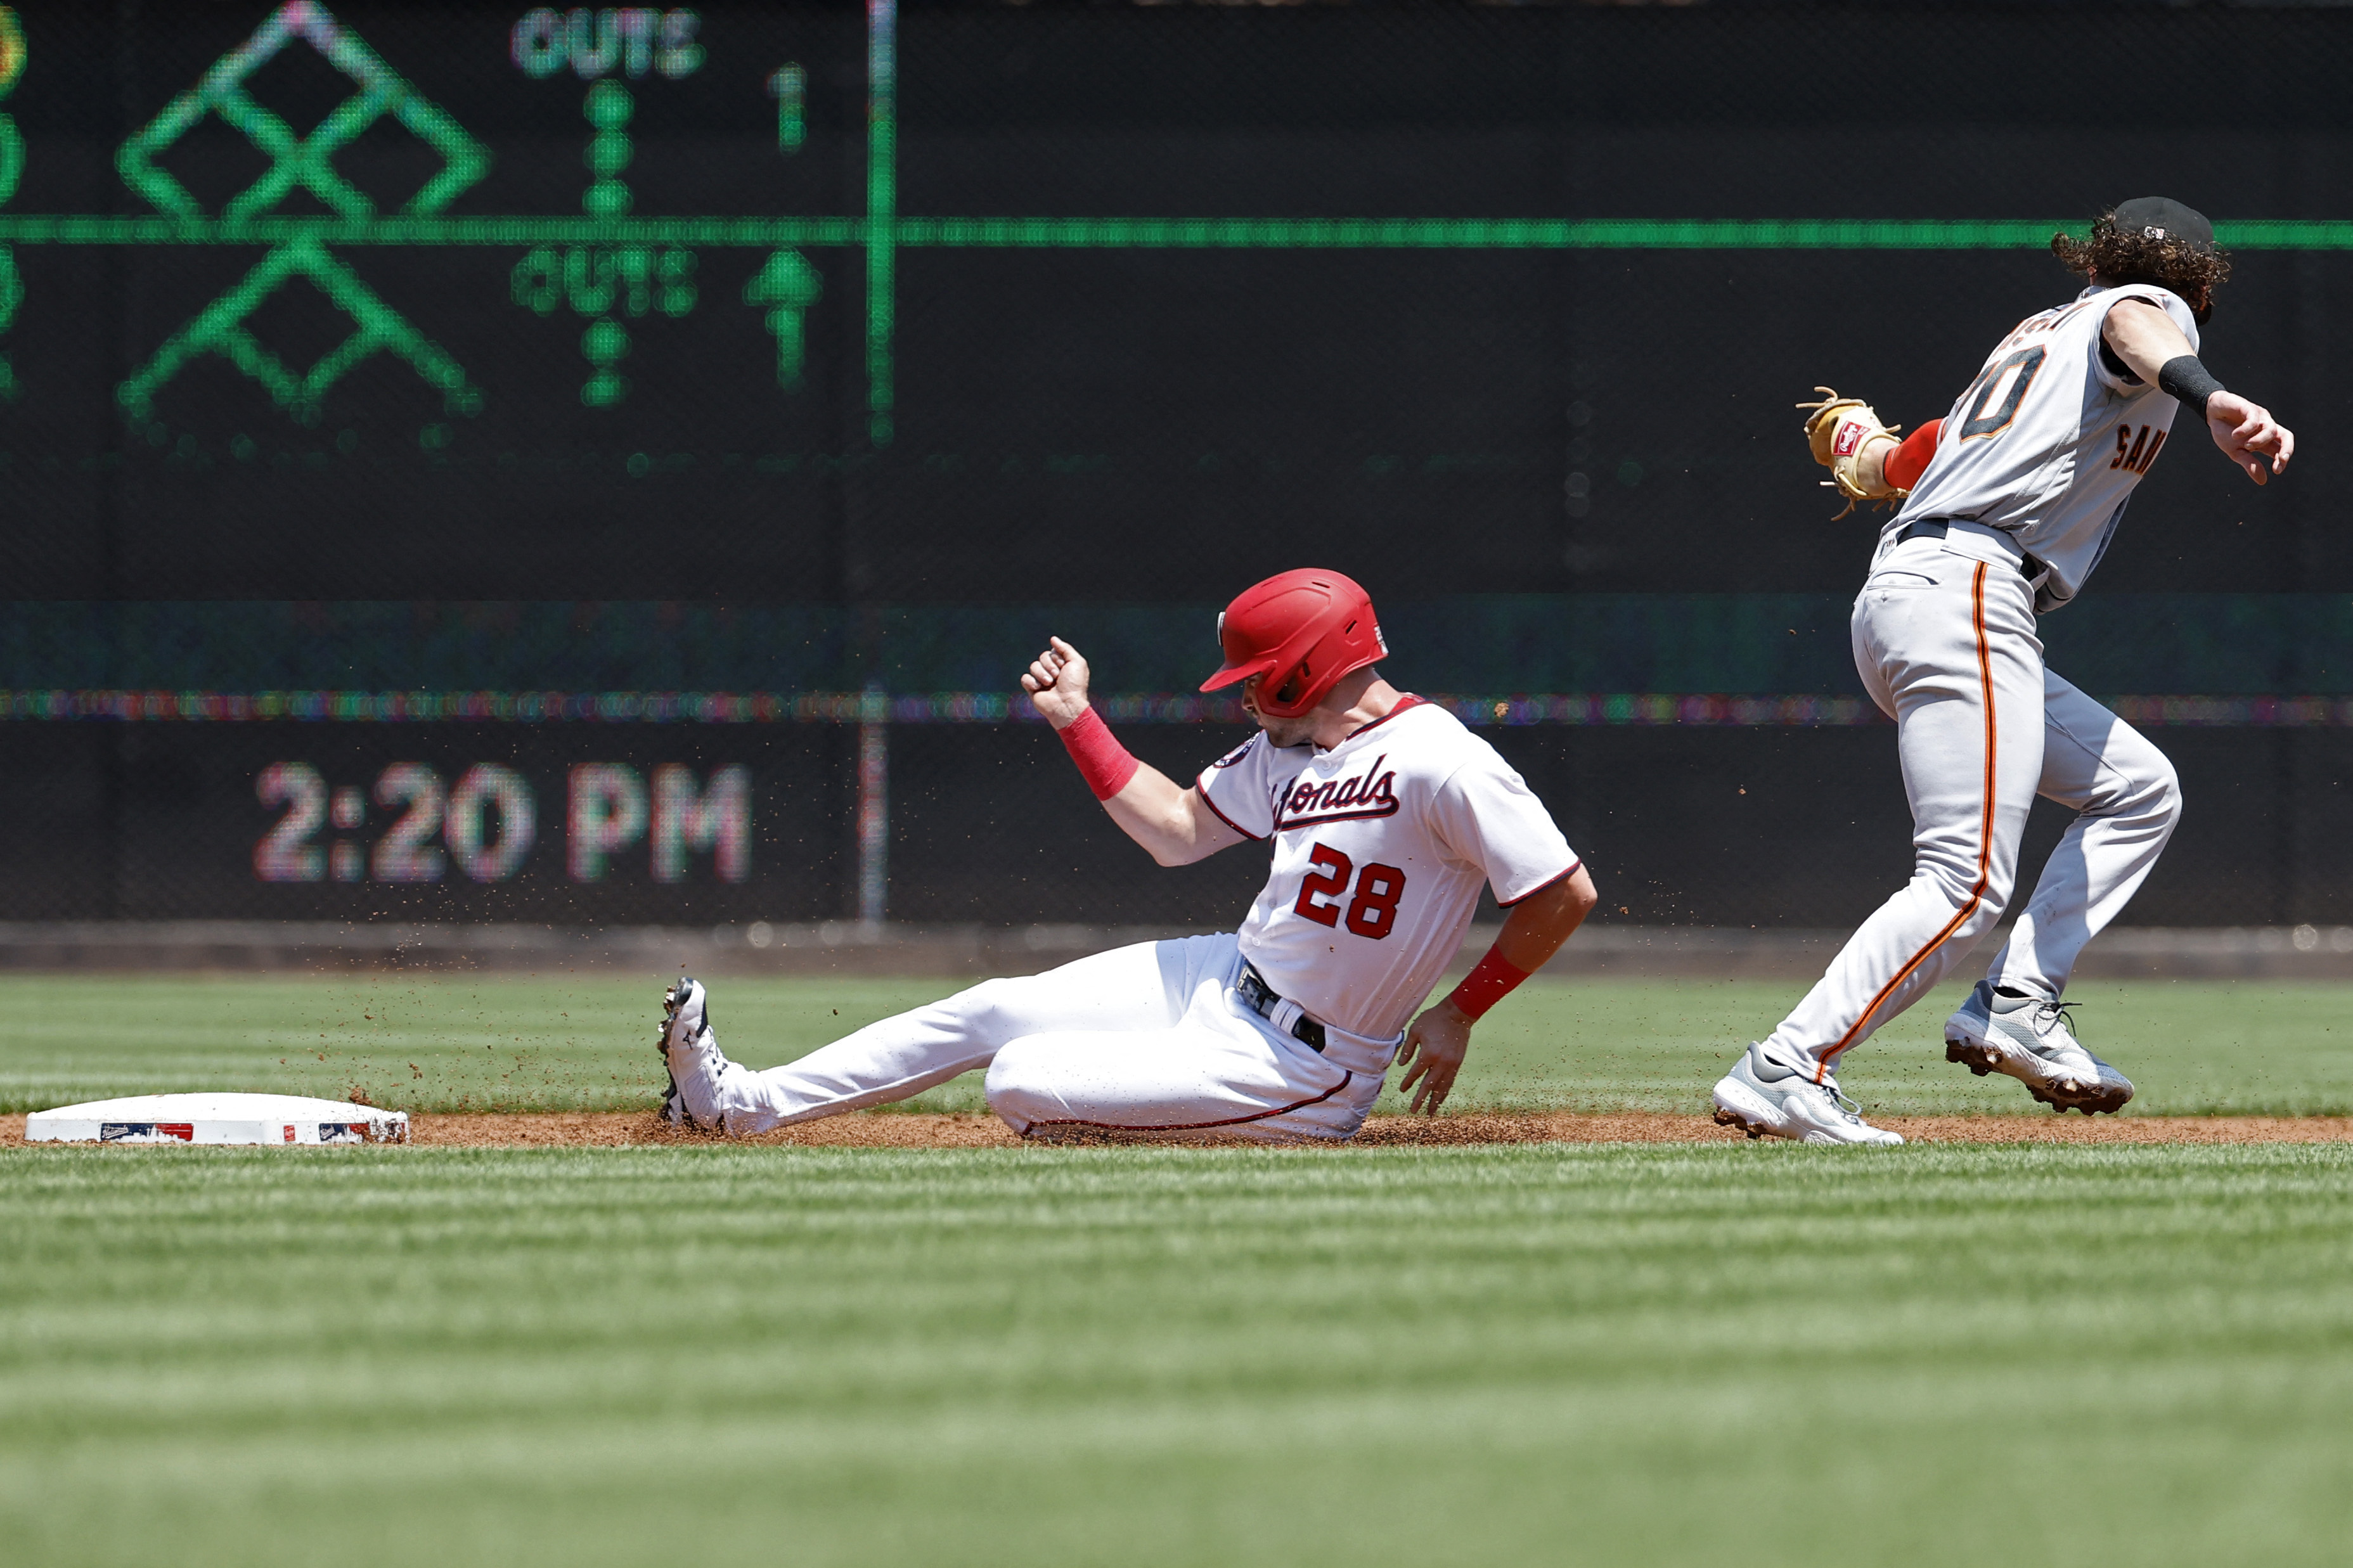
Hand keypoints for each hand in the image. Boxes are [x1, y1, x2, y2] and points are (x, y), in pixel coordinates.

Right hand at [1020, 636, 1092, 728]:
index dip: (1057, 659)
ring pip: (1033, 666)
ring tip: (1049, 684)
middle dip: (1049, 665)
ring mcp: (1041, 680)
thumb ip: (1065, 648)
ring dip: (1042, 674)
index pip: (1052, 652)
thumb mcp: (1077, 662)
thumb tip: (1053, 639)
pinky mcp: (1032, 689)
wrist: (1067, 704)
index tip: (1064, 668)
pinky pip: (1025, 678)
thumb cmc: (1074, 685)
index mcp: (1062, 665)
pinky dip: (1031, 682)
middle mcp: (1051, 671)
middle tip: (1057, 676)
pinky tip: (1039, 688)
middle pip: (1042, 657)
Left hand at [1396, 998, 1472, 1114]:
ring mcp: (1451, 1064)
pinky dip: (1444, 1091)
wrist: (1457, 1014)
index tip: (1402, 1090)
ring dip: (1435, 1101)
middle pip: (1429, 1085)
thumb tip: (1401, 1065)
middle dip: (1420, 1099)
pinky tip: (1440, 1098)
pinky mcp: (1457, 1063)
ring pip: (1442, 1087)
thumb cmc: (1433, 1019)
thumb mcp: (1415, 1030)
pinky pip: (1450, 1081)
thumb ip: (1407, 1049)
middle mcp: (1441, 1062)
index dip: (1408, 1082)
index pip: (1416, 1073)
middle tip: (1413, 1111)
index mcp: (1429, 1054)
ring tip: (1430, 1112)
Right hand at [2205, 391, 2293, 485]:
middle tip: (2282, 459)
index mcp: (2265, 440)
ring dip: (2260, 440)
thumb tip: (2263, 481)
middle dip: (2287, 449)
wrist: (2212, 413)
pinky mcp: (2250, 408)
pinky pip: (2254, 420)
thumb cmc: (2225, 433)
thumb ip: (2249, 464)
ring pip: (2271, 430)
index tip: (2276, 470)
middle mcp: (2266, 428)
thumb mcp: (2236, 452)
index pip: (2281, 449)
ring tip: (2246, 445)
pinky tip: (2235, 435)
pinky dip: (2246, 429)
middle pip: (2286, 436)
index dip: (2282, 460)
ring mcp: (2260, 418)